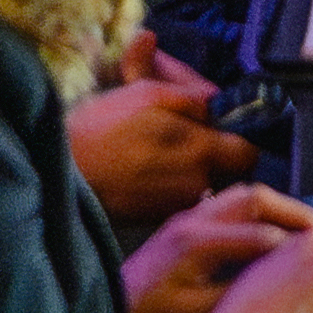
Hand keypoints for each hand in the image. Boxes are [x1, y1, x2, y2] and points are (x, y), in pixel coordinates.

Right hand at [70, 37, 253, 222]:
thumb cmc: (102, 130)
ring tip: (166, 150)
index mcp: (200, 151)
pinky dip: (174, 183)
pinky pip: (181, 198)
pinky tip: (150, 170)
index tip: (222, 126)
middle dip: (218, 153)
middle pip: (229, 171)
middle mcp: (197, 184)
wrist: (63, 176)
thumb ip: (187, 94)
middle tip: (194, 135)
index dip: (240, 136)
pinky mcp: (158, 219)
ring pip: (205, 183)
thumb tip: (213, 94)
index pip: (249, 151)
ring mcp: (177, 206)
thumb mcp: (144, 94)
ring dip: (195, 167)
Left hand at [119, 185, 312, 312]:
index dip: (295, 240)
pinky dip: (251, 213)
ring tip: (297, 228)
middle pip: (252, 197)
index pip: (261, 231)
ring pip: (237, 196)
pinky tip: (264, 233)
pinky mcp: (180, 227)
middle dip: (290, 210)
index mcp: (197, 242)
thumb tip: (280, 278)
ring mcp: (184, 220)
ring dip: (271, 207)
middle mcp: (191, 221)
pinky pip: (223, 206)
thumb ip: (239, 289)